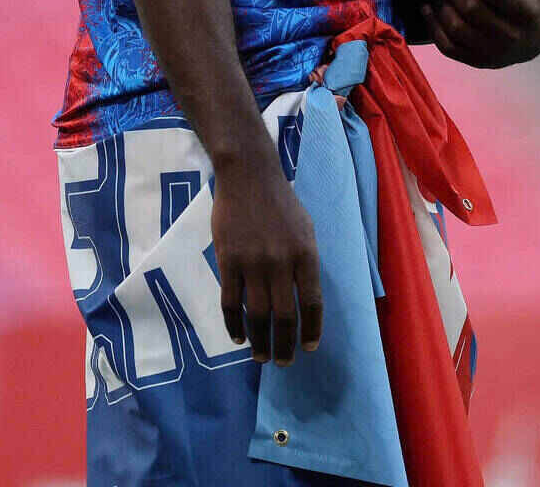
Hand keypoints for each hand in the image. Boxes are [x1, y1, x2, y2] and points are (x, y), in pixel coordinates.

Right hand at [212, 152, 322, 365]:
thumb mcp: (306, 229)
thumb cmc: (281, 202)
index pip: (312, 303)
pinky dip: (234, 324)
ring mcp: (252, 263)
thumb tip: (304, 297)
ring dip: (260, 342)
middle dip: (285, 345)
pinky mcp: (227, 261)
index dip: (311, 330)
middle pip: (284, 316)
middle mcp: (281, 263)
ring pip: (257, 314)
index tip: (309, 347)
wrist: (248, 176)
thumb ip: (306, 262)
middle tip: (283, 362)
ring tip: (261, 357)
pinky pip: (231, 302)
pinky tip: (238, 336)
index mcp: (306, 255)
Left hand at [420, 0, 539, 68]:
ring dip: (439, 6)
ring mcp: (492, 53)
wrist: (536, 40)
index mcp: (529, 15)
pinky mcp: (477, 61)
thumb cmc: (537, 3)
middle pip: (472, 11)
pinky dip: (433, 27)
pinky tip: (427, 9)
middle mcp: (511, 38)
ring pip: (456, 29)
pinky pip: (448, 47)